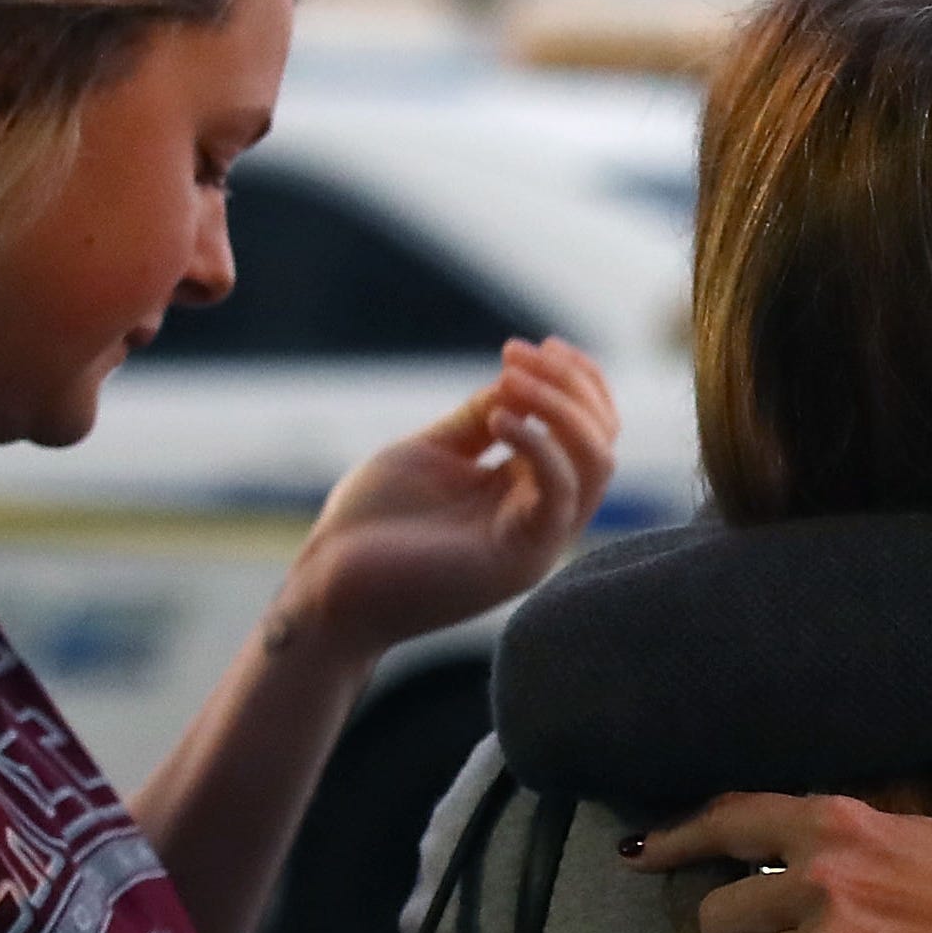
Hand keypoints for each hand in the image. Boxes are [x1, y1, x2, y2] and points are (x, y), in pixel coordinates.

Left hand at [289, 338, 617, 658]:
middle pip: (602, 443)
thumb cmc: (371, 524)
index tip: (527, 346)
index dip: (573, 381)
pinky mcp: (520, 559)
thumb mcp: (432, 452)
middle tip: (519, 353)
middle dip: (572, 385)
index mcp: (525, 493)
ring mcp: (537, 542)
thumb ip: (479, 418)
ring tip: (512, 376)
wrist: (329, 586)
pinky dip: (538, 444)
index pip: (586, 432)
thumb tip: (519, 376)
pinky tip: (497, 419)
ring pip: (595, 464)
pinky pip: (559, 493)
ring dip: (562, 407)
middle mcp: (542, 519)